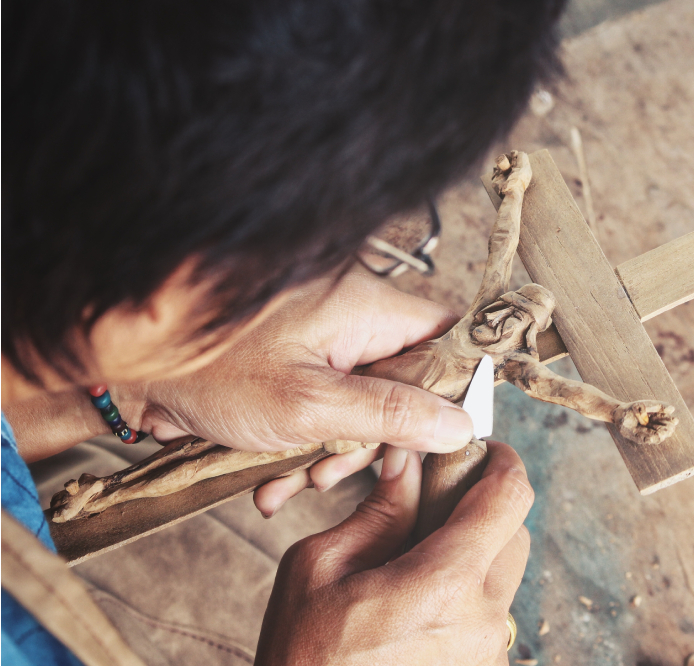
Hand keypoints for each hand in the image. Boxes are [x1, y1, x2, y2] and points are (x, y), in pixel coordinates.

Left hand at [114, 271, 474, 514]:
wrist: (127, 356)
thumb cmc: (212, 367)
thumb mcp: (311, 404)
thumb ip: (393, 414)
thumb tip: (461, 426)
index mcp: (369, 309)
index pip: (448, 337)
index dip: (455, 388)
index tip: (441, 436)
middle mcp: (351, 320)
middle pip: (404, 382)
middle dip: (376, 439)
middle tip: (338, 470)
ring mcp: (320, 344)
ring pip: (359, 403)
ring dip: (332, 450)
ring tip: (294, 479)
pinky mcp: (291, 367)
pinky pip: (320, 406)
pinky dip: (302, 443)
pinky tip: (270, 479)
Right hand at [255, 441, 531, 665]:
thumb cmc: (303, 656)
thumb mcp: (320, 568)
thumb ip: (377, 510)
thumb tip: (407, 459)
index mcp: (446, 585)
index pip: (509, 498)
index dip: (503, 461)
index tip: (485, 449)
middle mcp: (483, 621)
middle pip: (514, 534)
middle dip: (484, 507)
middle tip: (438, 502)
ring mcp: (487, 654)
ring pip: (505, 576)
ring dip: (476, 553)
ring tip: (418, 559)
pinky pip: (491, 614)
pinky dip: (468, 594)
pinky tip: (419, 602)